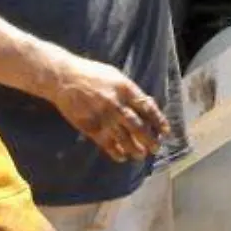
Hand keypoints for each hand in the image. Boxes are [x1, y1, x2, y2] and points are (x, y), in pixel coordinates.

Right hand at [47, 53, 168, 162]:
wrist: (65, 78)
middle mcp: (117, 104)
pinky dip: (115, 152)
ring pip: (124, 138)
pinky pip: (106, 144)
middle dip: (150, 140)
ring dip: (135, 149)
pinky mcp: (90, 127)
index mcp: (126, 89)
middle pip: (138, 126)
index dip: (158, 121)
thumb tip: (147, 104)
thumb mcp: (116, 76)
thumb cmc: (92, 74)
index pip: (147, 108)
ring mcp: (103, 117)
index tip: (165, 131)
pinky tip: (122, 157)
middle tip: (156, 148)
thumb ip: (131, 91)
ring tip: (141, 156)